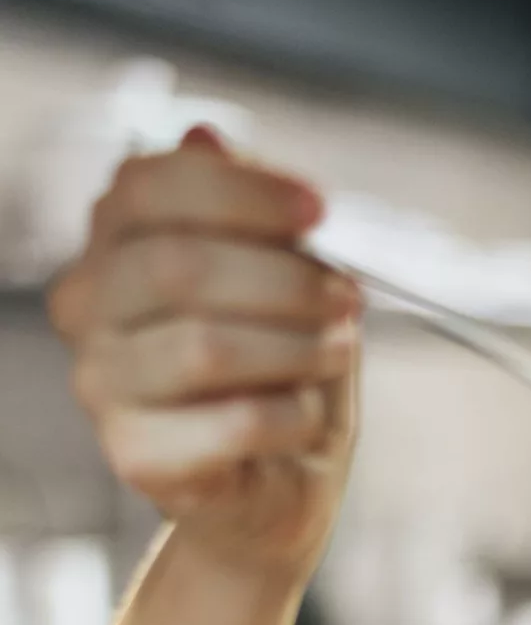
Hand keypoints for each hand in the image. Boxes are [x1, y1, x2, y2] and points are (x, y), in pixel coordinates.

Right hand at [48, 127, 359, 580]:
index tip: (319, 210)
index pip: (148, 186)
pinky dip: (292, 413)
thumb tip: (207, 137)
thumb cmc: (279, 375)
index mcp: (113, 244)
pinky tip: (309, 414)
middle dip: (285, 278)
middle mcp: (88, 308)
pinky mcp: (137, 457)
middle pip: (178, 266)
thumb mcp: (280, 280)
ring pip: (204, 347)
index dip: (242, 191)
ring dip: (295, 346)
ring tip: (338, 351)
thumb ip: (246, 214)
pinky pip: (231, 422)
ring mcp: (103, 384)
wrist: (278, 487)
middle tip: (348, 298)